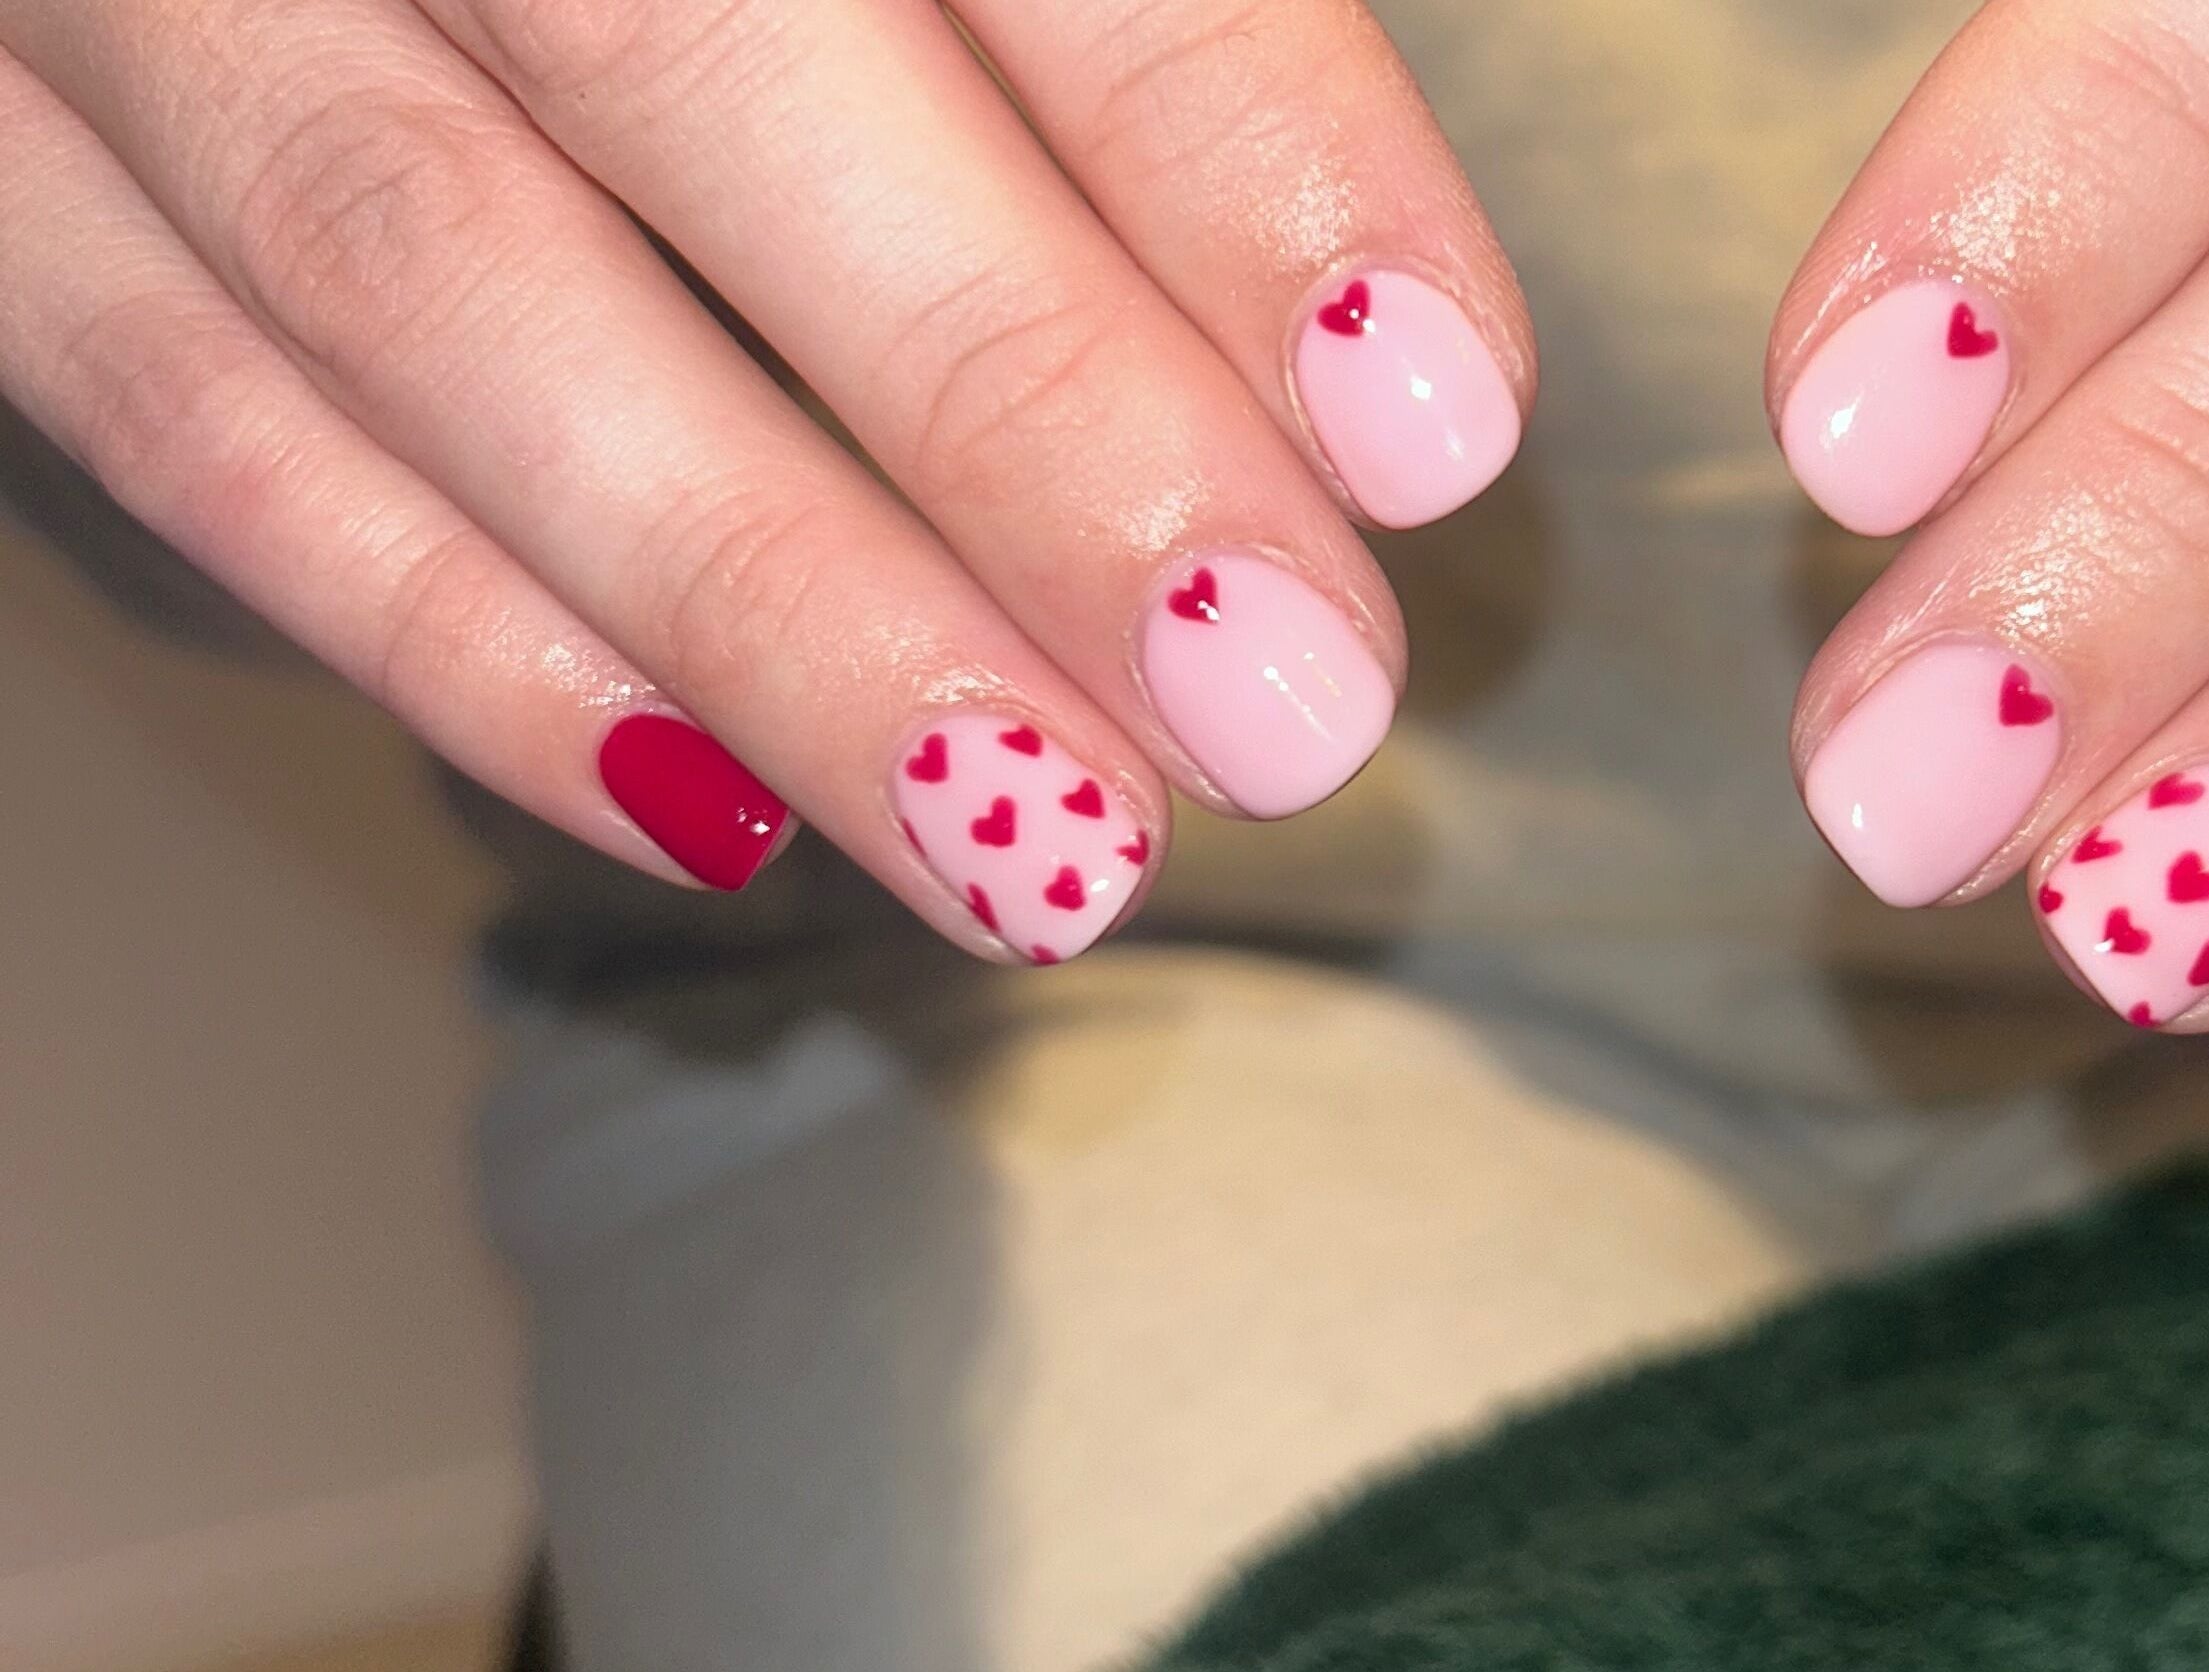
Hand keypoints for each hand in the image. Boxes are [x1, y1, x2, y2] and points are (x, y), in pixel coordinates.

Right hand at [0, 0, 1528, 961]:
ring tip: (1057, 845)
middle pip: (690, 56)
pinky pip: (167, 400)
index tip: (1434, 415)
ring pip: (426, 276)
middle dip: (1019, 413)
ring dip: (766, 607)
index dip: (1227, 139)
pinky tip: (709, 802)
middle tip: (1287, 699)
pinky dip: (442, 629)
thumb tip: (1361, 338)